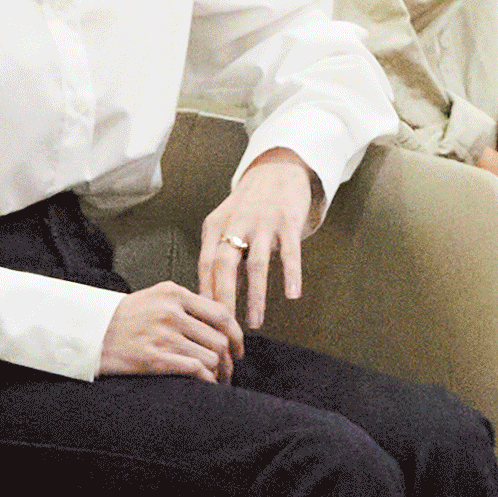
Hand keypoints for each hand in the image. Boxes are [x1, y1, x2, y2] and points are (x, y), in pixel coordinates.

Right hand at [99, 282, 243, 379]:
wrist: (86, 333)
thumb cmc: (121, 318)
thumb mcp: (154, 298)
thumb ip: (185, 304)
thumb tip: (218, 322)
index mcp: (174, 294)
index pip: (221, 314)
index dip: (237, 335)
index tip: (238, 349)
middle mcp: (171, 312)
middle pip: (220, 338)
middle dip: (230, 359)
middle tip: (228, 370)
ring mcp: (163, 335)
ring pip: (212, 356)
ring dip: (219, 373)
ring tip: (217, 381)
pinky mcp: (154, 357)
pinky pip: (196, 370)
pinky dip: (207, 381)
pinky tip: (205, 385)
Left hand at [197, 147, 317, 333]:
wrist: (279, 167)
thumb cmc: (250, 205)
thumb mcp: (228, 225)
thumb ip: (222, 257)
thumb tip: (214, 297)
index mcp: (216, 226)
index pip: (205, 265)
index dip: (205, 294)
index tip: (206, 322)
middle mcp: (236, 223)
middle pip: (224, 266)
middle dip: (224, 299)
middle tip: (225, 329)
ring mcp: (263, 221)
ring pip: (256, 264)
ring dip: (255, 296)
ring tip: (254, 322)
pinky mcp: (288, 220)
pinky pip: (289, 252)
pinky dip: (291, 274)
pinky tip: (292, 295)